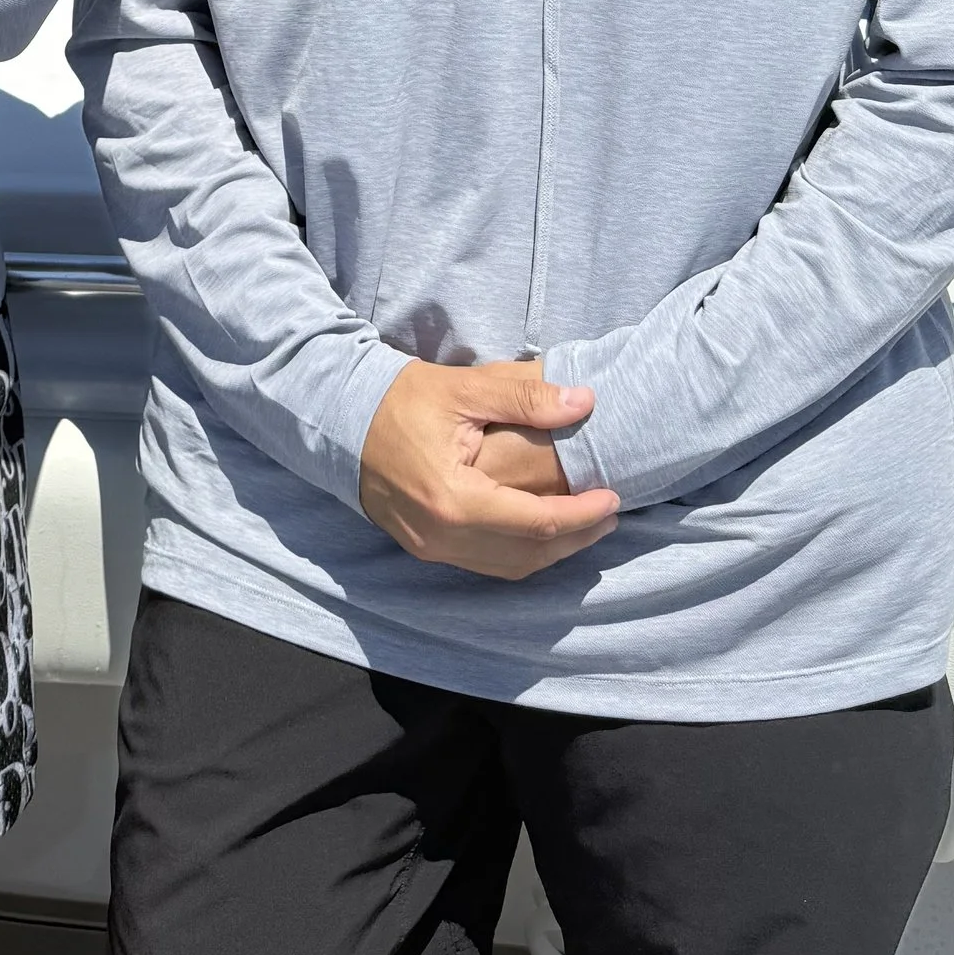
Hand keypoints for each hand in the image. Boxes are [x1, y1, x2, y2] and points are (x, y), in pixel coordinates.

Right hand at [359, 358, 619, 580]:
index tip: (614, 496)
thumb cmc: (400, 398)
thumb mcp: (463, 388)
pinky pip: (484, 563)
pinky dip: (520, 554)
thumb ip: (525, 398)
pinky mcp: (423, 547)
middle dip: (576, 537)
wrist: (338, 417)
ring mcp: (431, 548)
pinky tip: (538, 533)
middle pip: (528, 554)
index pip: (537, 521)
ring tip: (585, 525)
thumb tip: (584, 401)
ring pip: (508, 566)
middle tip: (611, 514)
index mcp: (456, 500)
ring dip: (551, 551)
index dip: (582, 513)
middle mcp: (444, 537)